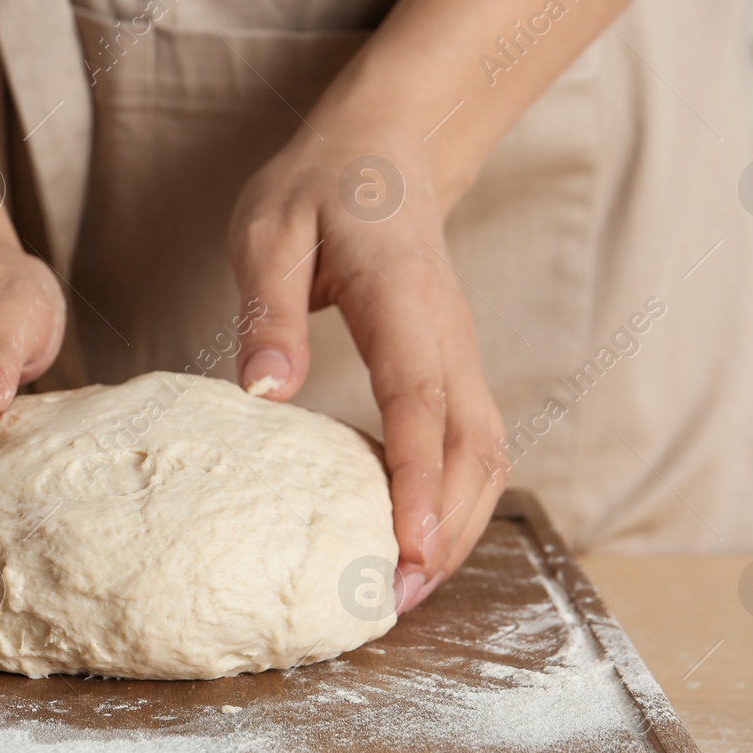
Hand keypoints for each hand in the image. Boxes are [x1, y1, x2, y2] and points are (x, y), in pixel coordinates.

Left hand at [229, 119, 505, 613]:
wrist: (387, 151)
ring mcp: (462, 354)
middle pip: (473, 447)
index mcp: (401, 299)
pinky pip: (472, 445)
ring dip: (460, 525)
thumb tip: (265, 396)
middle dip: (447, 529)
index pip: (420, 403)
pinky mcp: (456, 369)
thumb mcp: (268, 231)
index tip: (409, 550)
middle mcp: (449, 335)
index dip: (418, 482)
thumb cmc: (320, 190)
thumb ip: (267, 311)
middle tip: (398, 600)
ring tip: (408, 589)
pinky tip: (417, 538)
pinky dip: (457, 500)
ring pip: (487, 454)